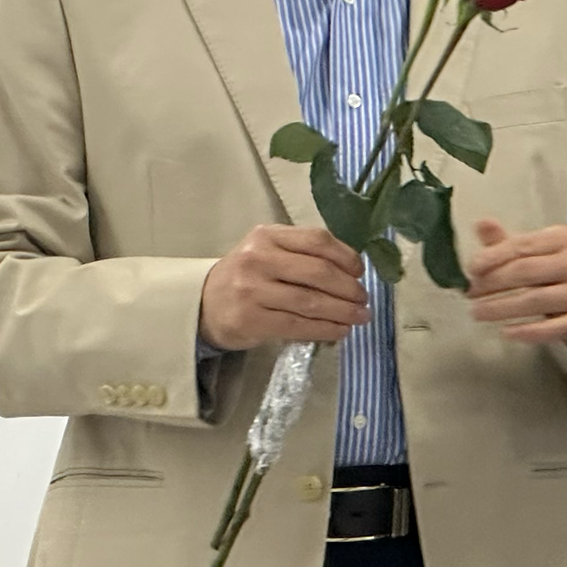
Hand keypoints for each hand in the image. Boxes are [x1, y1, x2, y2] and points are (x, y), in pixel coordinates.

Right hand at [198, 224, 370, 350]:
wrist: (203, 304)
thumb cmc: (246, 276)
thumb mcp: (268, 251)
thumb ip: (302, 253)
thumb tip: (352, 270)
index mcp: (267, 235)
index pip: (318, 240)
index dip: (346, 257)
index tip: (360, 272)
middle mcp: (258, 259)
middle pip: (318, 272)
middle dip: (348, 288)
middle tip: (363, 299)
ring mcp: (252, 290)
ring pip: (311, 302)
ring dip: (342, 312)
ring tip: (359, 317)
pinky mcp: (251, 320)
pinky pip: (298, 326)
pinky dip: (325, 329)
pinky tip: (340, 331)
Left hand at [464, 219, 566, 347]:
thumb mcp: (547, 250)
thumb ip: (513, 242)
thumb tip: (480, 223)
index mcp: (566, 238)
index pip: (523, 246)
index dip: (493, 257)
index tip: (471, 269)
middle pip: (526, 272)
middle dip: (493, 283)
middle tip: (470, 293)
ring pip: (535, 300)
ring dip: (501, 308)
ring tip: (477, 312)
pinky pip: (551, 328)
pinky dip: (526, 331)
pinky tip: (505, 332)